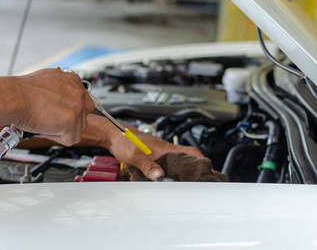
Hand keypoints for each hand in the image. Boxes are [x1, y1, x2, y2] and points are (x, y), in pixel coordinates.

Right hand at [13, 68, 94, 145]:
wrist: (15, 97)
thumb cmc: (23, 90)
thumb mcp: (48, 79)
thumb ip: (60, 87)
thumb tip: (61, 96)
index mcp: (74, 81)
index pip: (83, 102)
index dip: (71, 111)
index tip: (62, 115)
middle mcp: (79, 93)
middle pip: (83, 117)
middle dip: (70, 123)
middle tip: (54, 122)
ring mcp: (77, 108)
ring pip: (77, 131)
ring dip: (62, 132)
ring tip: (46, 125)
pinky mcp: (71, 123)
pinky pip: (70, 140)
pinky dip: (57, 138)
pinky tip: (45, 129)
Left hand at [87, 115, 201, 180]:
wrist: (111, 135)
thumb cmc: (123, 139)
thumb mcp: (135, 155)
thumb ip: (147, 166)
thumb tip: (159, 176)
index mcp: (165, 148)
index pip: (190, 152)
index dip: (201, 161)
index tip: (208, 171)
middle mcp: (163, 151)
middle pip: (184, 160)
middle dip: (191, 171)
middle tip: (196, 182)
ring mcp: (157, 154)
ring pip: (172, 165)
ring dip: (175, 174)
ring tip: (181, 184)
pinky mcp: (149, 158)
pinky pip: (161, 167)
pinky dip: (162, 175)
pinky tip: (159, 181)